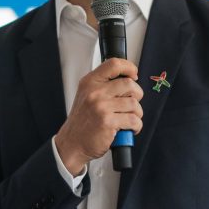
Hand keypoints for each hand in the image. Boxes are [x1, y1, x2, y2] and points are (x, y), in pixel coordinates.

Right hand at [54, 58, 143, 175]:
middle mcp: (95, 92)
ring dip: (137, 113)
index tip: (134, 74)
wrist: (72, 143)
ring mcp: (101, 107)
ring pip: (134, 104)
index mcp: (89, 82)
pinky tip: (129, 129)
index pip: (113, 64)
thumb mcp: (86, 95)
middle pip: (129, 84)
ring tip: (129, 119)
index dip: (129, 67)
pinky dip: (136, 126)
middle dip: (137, 95)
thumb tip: (129, 78)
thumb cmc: (82, 121)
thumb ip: (103, 85)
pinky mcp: (108, 122)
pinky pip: (134, 120)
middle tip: (132, 104)